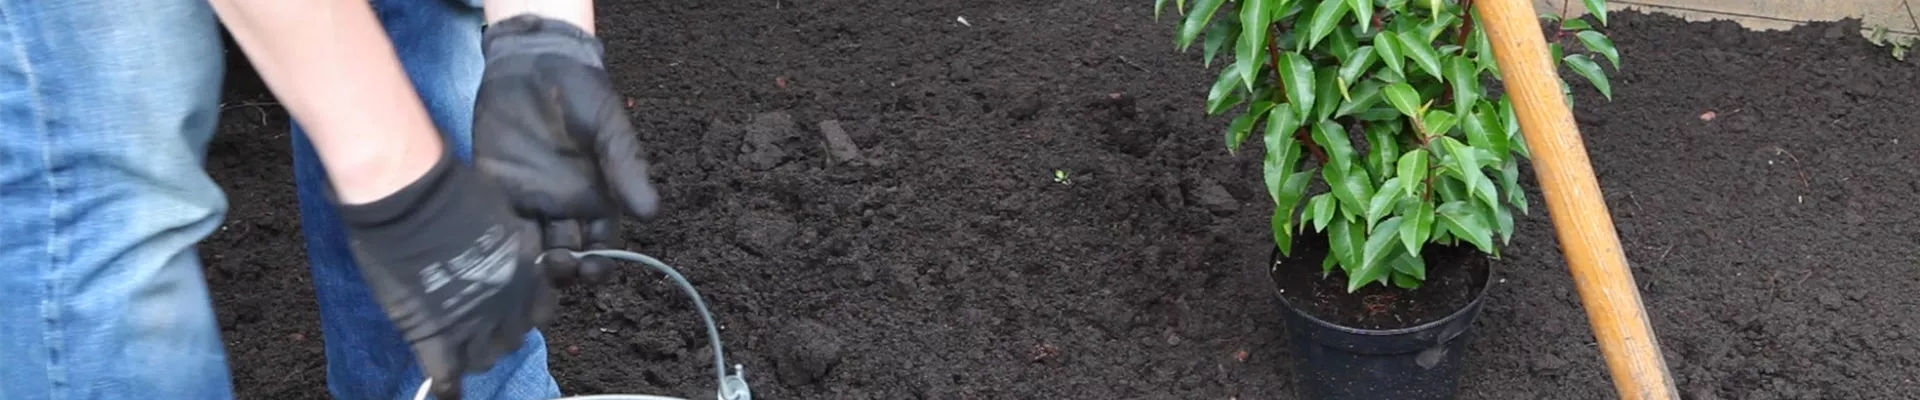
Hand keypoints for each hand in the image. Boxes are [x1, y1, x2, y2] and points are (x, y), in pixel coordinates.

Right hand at [338, 149, 555, 399]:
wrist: (411, 194)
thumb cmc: (453, 188)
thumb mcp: (503, 213)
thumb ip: (512, 242)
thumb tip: (507, 252)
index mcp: (529, 270)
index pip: (541, 308)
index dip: (524, 309)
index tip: (509, 304)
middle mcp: (510, 301)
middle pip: (515, 337)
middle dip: (501, 333)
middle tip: (479, 324)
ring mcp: (474, 321)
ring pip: (487, 358)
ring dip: (476, 355)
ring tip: (460, 348)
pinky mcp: (436, 335)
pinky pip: (447, 374)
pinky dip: (447, 384)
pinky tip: (446, 387)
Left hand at [473, 14, 658, 287]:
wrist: (535, 62)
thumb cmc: (583, 93)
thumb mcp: (609, 128)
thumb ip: (626, 168)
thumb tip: (651, 215)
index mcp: (598, 199)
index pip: (601, 246)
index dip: (600, 265)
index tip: (594, 270)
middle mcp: (563, 207)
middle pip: (565, 256)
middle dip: (564, 272)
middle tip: (560, 266)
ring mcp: (527, 199)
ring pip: (530, 248)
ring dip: (531, 266)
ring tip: (530, 270)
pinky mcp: (494, 187)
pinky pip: (495, 223)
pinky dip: (497, 243)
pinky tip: (498, 253)